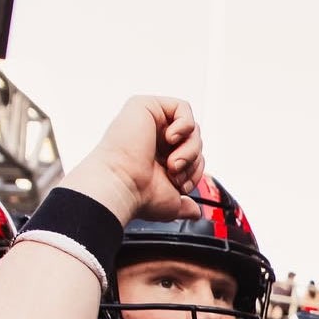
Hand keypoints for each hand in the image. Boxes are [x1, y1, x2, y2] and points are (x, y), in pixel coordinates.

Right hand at [61, 96, 204, 225]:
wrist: (122, 185)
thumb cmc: (138, 194)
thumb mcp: (170, 202)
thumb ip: (185, 205)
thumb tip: (195, 212)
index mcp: (159, 157)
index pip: (193, 156)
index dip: (194, 171)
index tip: (181, 185)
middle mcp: (154, 139)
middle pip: (194, 141)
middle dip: (192, 161)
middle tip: (174, 172)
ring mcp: (150, 122)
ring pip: (192, 128)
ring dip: (189, 149)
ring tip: (172, 162)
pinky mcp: (145, 106)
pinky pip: (183, 108)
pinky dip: (185, 125)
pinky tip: (170, 139)